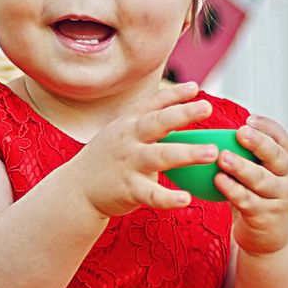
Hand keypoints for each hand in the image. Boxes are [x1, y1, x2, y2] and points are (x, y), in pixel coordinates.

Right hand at [59, 82, 218, 218]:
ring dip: (187, 153)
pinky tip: (186, 199)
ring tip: (211, 153)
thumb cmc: (108, 159)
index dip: (173, 94)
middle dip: (182, 114)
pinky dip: (168, 198)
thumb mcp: (122, 133)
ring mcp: (129, 164)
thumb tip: (183, 111)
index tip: (195, 88)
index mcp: (129, 124)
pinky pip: (151, 194)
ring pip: (160, 156)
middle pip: (157, 123)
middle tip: (207, 108)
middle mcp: (129, 140)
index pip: (152, 103)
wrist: (76, 190)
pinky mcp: (129, 189)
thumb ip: (148, 123)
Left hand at [220, 115, 287, 255]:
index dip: (268, 128)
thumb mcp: (257, 176)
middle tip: (240, 131)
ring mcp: (279, 198)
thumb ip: (245, 157)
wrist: (269, 240)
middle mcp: (286, 178)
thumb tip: (210, 133)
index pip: (282, 140)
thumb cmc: (255, 198)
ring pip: (261, 180)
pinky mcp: (266, 216)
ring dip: (242, 167)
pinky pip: (248, 201)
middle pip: (277, 156)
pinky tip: (218, 181)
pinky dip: (233, 190)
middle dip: (259, 143)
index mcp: (283, 163)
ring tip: (223, 157)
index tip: (249, 118)